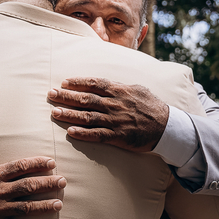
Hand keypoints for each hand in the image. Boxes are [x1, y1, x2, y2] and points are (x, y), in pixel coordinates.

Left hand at [48, 78, 169, 151]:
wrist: (167, 127)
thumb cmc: (152, 107)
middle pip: (87, 99)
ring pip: (88, 117)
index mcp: (120, 91)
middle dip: (67, 96)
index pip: (95, 84)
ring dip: (70, 114)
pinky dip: (84, 133)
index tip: (63, 82)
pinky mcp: (119, 136)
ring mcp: (116, 121)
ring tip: (54, 113)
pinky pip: (98, 135)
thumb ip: (120, 87)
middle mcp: (115, 104)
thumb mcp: (138, 90)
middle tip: (50, 95)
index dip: (78, 82)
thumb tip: (104, 83)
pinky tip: (70, 132)